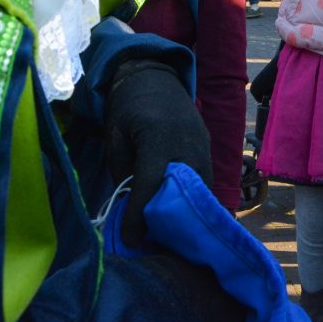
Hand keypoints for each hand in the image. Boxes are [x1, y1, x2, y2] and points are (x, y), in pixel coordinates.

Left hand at [105, 60, 211, 245]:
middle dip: (171, 222)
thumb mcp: (114, 138)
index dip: (140, 215)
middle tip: (155, 246)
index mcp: (158, 138)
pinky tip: (181, 213)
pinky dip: (194, 198)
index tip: (131, 239)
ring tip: (170, 234)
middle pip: (184, 192)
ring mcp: (202, 145)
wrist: (153, 75)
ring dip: (187, 212)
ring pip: (200, 188)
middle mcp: (187, 143)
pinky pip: (205, 179)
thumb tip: (129, 206)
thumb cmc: (126, 107)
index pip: (150, 185)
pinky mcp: (207, 147)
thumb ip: (123, 171)